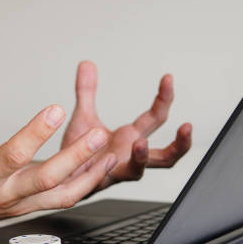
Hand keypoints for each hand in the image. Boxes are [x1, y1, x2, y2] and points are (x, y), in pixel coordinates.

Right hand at [0, 85, 117, 234]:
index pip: (12, 156)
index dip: (34, 134)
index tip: (54, 110)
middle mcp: (5, 195)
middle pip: (47, 180)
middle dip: (76, 158)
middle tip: (99, 135)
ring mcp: (19, 204)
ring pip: (61, 196)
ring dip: (88, 176)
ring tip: (110, 154)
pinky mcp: (28, 206)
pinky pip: (62, 199)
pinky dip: (84, 185)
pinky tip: (98, 167)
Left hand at [61, 61, 191, 189]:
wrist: (56, 175)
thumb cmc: (75, 152)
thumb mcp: (82, 116)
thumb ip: (86, 91)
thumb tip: (86, 64)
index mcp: (129, 137)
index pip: (156, 118)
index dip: (164, 98)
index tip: (167, 78)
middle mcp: (129, 156)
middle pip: (166, 155)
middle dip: (180, 143)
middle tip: (186, 127)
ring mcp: (116, 170)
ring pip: (142, 170)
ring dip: (144, 158)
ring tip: (140, 144)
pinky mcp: (101, 180)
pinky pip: (108, 179)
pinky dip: (107, 170)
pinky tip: (109, 156)